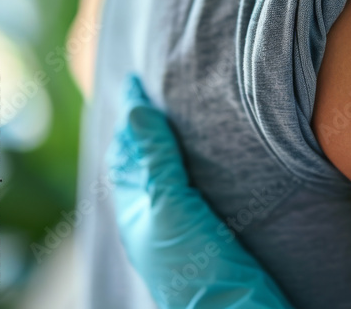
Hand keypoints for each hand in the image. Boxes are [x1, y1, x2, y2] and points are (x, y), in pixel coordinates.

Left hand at [108, 75, 289, 307]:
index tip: (137, 81)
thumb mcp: (169, 207)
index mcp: (138, 208)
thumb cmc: (196, 267)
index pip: (129, 151)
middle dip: (150, 127)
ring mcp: (190, 225)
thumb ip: (154, 161)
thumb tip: (135, 110)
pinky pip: (204, 188)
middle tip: (159, 90)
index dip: (132, 115)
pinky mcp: (222, 233)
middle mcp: (160, 215)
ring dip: (177, 145)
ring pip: (177, 174)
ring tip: (188, 114)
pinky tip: (221, 158)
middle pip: (149, 161)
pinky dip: (203, 164)